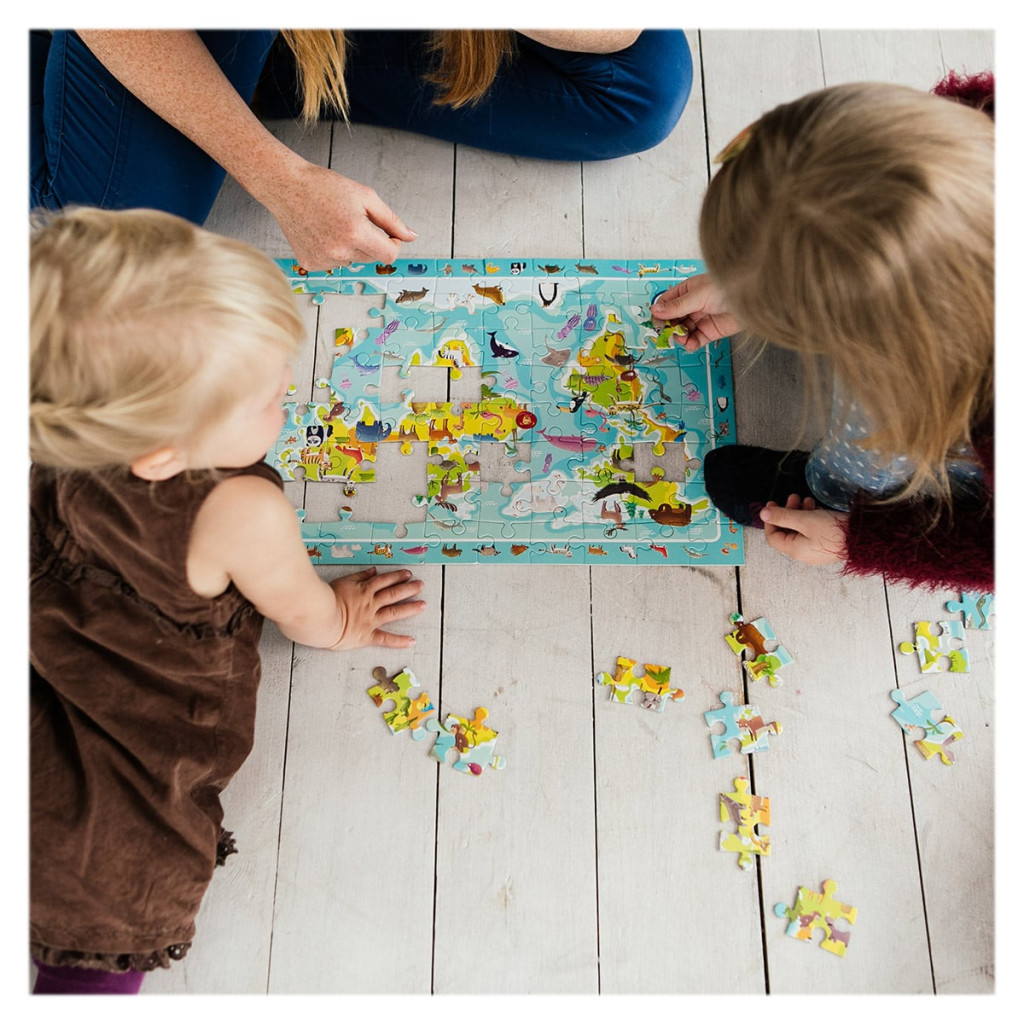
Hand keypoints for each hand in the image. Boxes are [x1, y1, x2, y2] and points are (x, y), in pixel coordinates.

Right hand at [263, 160, 417, 269]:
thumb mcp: (365, 196)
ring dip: (351, 247)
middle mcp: (339, 250)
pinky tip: (322, 233)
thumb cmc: (324, 187)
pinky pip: (334, 263)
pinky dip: (334, 251)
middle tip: (354, 220)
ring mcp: (323, 259)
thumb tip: (411, 237)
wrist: (286, 186)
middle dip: (370, 242)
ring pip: (353, 261)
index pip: (390, 255)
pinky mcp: (311, 263)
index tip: (388, 235)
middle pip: (372, 258)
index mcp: (355, 232)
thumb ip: (391, 220)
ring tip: (334, 223)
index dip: (394, 244)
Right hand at [327, 567, 425, 649]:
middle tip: (420, 586)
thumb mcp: (343, 581)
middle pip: (394, 594)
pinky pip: (385, 638)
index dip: (397, 576)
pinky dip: (399, 641)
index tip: (407, 574)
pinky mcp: (367, 635)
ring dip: (410, 608)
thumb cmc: (326, 599)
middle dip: (409, 589)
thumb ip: (359, 576)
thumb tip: (372, 571)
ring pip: (394, 612)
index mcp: (364, 590)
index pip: (384, 581)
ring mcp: (371, 619)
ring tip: (423, 605)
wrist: (320, 616)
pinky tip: (411, 641)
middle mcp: (370, 604)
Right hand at [650, 273, 740, 351]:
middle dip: (669, 328)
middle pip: (672, 320)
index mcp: (687, 291)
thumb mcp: (697, 296)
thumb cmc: (728, 287)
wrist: (752, 299)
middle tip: (668, 334)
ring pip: (681, 332)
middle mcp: (692, 305)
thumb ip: (676, 306)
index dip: (660, 314)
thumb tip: (655, 310)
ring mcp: (700, 319)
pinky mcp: (709, 332)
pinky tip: (690, 344)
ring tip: (682, 338)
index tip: (657, 324)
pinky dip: (690, 344)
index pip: (666, 303)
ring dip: (679, 337)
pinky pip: (694, 341)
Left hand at [760, 494, 848, 565]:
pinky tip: (816, 507)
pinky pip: (812, 530)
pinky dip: (810, 518)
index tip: (772, 505)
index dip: (770, 520)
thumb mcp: (804, 520)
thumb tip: (763, 514)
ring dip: (799, 512)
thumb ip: (782, 517)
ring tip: (807, 499)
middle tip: (793, 497)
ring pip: (800, 529)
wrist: (864, 538)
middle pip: (787, 531)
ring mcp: (815, 549)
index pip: (773, 537)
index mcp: (794, 550)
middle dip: (787, 512)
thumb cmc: (833, 530)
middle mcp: (803, 553)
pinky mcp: (826, 543)